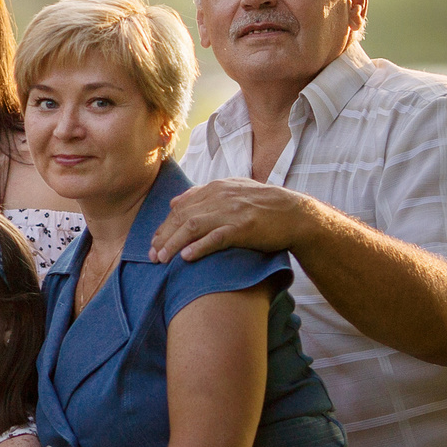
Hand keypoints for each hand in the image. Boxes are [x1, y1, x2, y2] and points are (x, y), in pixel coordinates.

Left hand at [151, 178, 311, 263]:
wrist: (294, 214)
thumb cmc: (263, 205)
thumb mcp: (232, 191)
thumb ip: (204, 195)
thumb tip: (175, 202)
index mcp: (215, 188)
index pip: (181, 207)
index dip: (165, 225)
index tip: (155, 242)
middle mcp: (220, 197)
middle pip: (182, 217)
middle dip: (164, 237)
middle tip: (152, 255)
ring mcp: (231, 212)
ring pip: (192, 226)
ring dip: (174, 243)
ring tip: (162, 259)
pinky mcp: (244, 228)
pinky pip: (216, 237)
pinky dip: (199, 247)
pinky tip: (186, 257)